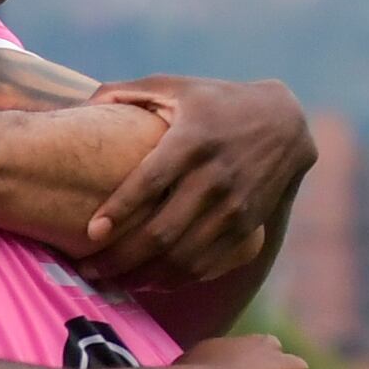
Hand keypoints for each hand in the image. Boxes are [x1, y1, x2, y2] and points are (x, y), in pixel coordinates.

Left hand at [82, 76, 315, 298]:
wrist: (286, 123)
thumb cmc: (217, 103)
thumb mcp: (177, 86)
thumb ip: (127, 92)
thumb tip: (83, 106)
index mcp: (192, 140)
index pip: (150, 182)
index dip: (120, 210)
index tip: (92, 234)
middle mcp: (215, 177)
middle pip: (162, 231)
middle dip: (121, 258)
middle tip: (89, 271)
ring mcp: (234, 207)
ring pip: (183, 257)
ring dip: (144, 277)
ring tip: (113, 282)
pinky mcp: (247, 227)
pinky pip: (207, 265)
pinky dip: (175, 280)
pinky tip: (149, 281)